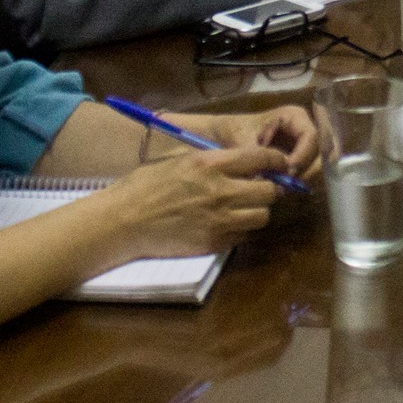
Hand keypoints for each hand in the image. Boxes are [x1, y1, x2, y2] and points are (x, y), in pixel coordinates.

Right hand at [100, 144, 285, 259]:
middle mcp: (221, 191)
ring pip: (262, 216)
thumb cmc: (146, 184)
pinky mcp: (214, 243)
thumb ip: (213, 159)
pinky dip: (241, 230)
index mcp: (211, 164)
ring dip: (258, 211)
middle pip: (270, 191)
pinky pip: (243, 236)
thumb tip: (242, 159)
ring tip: (246, 208)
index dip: (276, 161)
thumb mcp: (180, 158)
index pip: (262, 158)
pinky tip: (228, 224)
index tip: (279, 164)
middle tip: (262, 188)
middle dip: (271, 188)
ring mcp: (219, 220)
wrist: (123, 221)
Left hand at [174, 104, 322, 180]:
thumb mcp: (240, 139)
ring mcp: (300, 148)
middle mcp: (303, 131)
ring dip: (299, 177)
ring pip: (314, 166)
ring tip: (277, 183)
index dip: (304, 155)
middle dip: (305, 169)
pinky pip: (303, 174)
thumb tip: (266, 177)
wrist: (216, 137)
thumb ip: (256, 155)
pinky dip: (293, 182)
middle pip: (320, 153)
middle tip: (285, 181)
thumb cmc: (230, 130)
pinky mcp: (294, 163)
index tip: (288, 171)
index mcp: (295, 117)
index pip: (313, 137)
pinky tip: (277, 185)